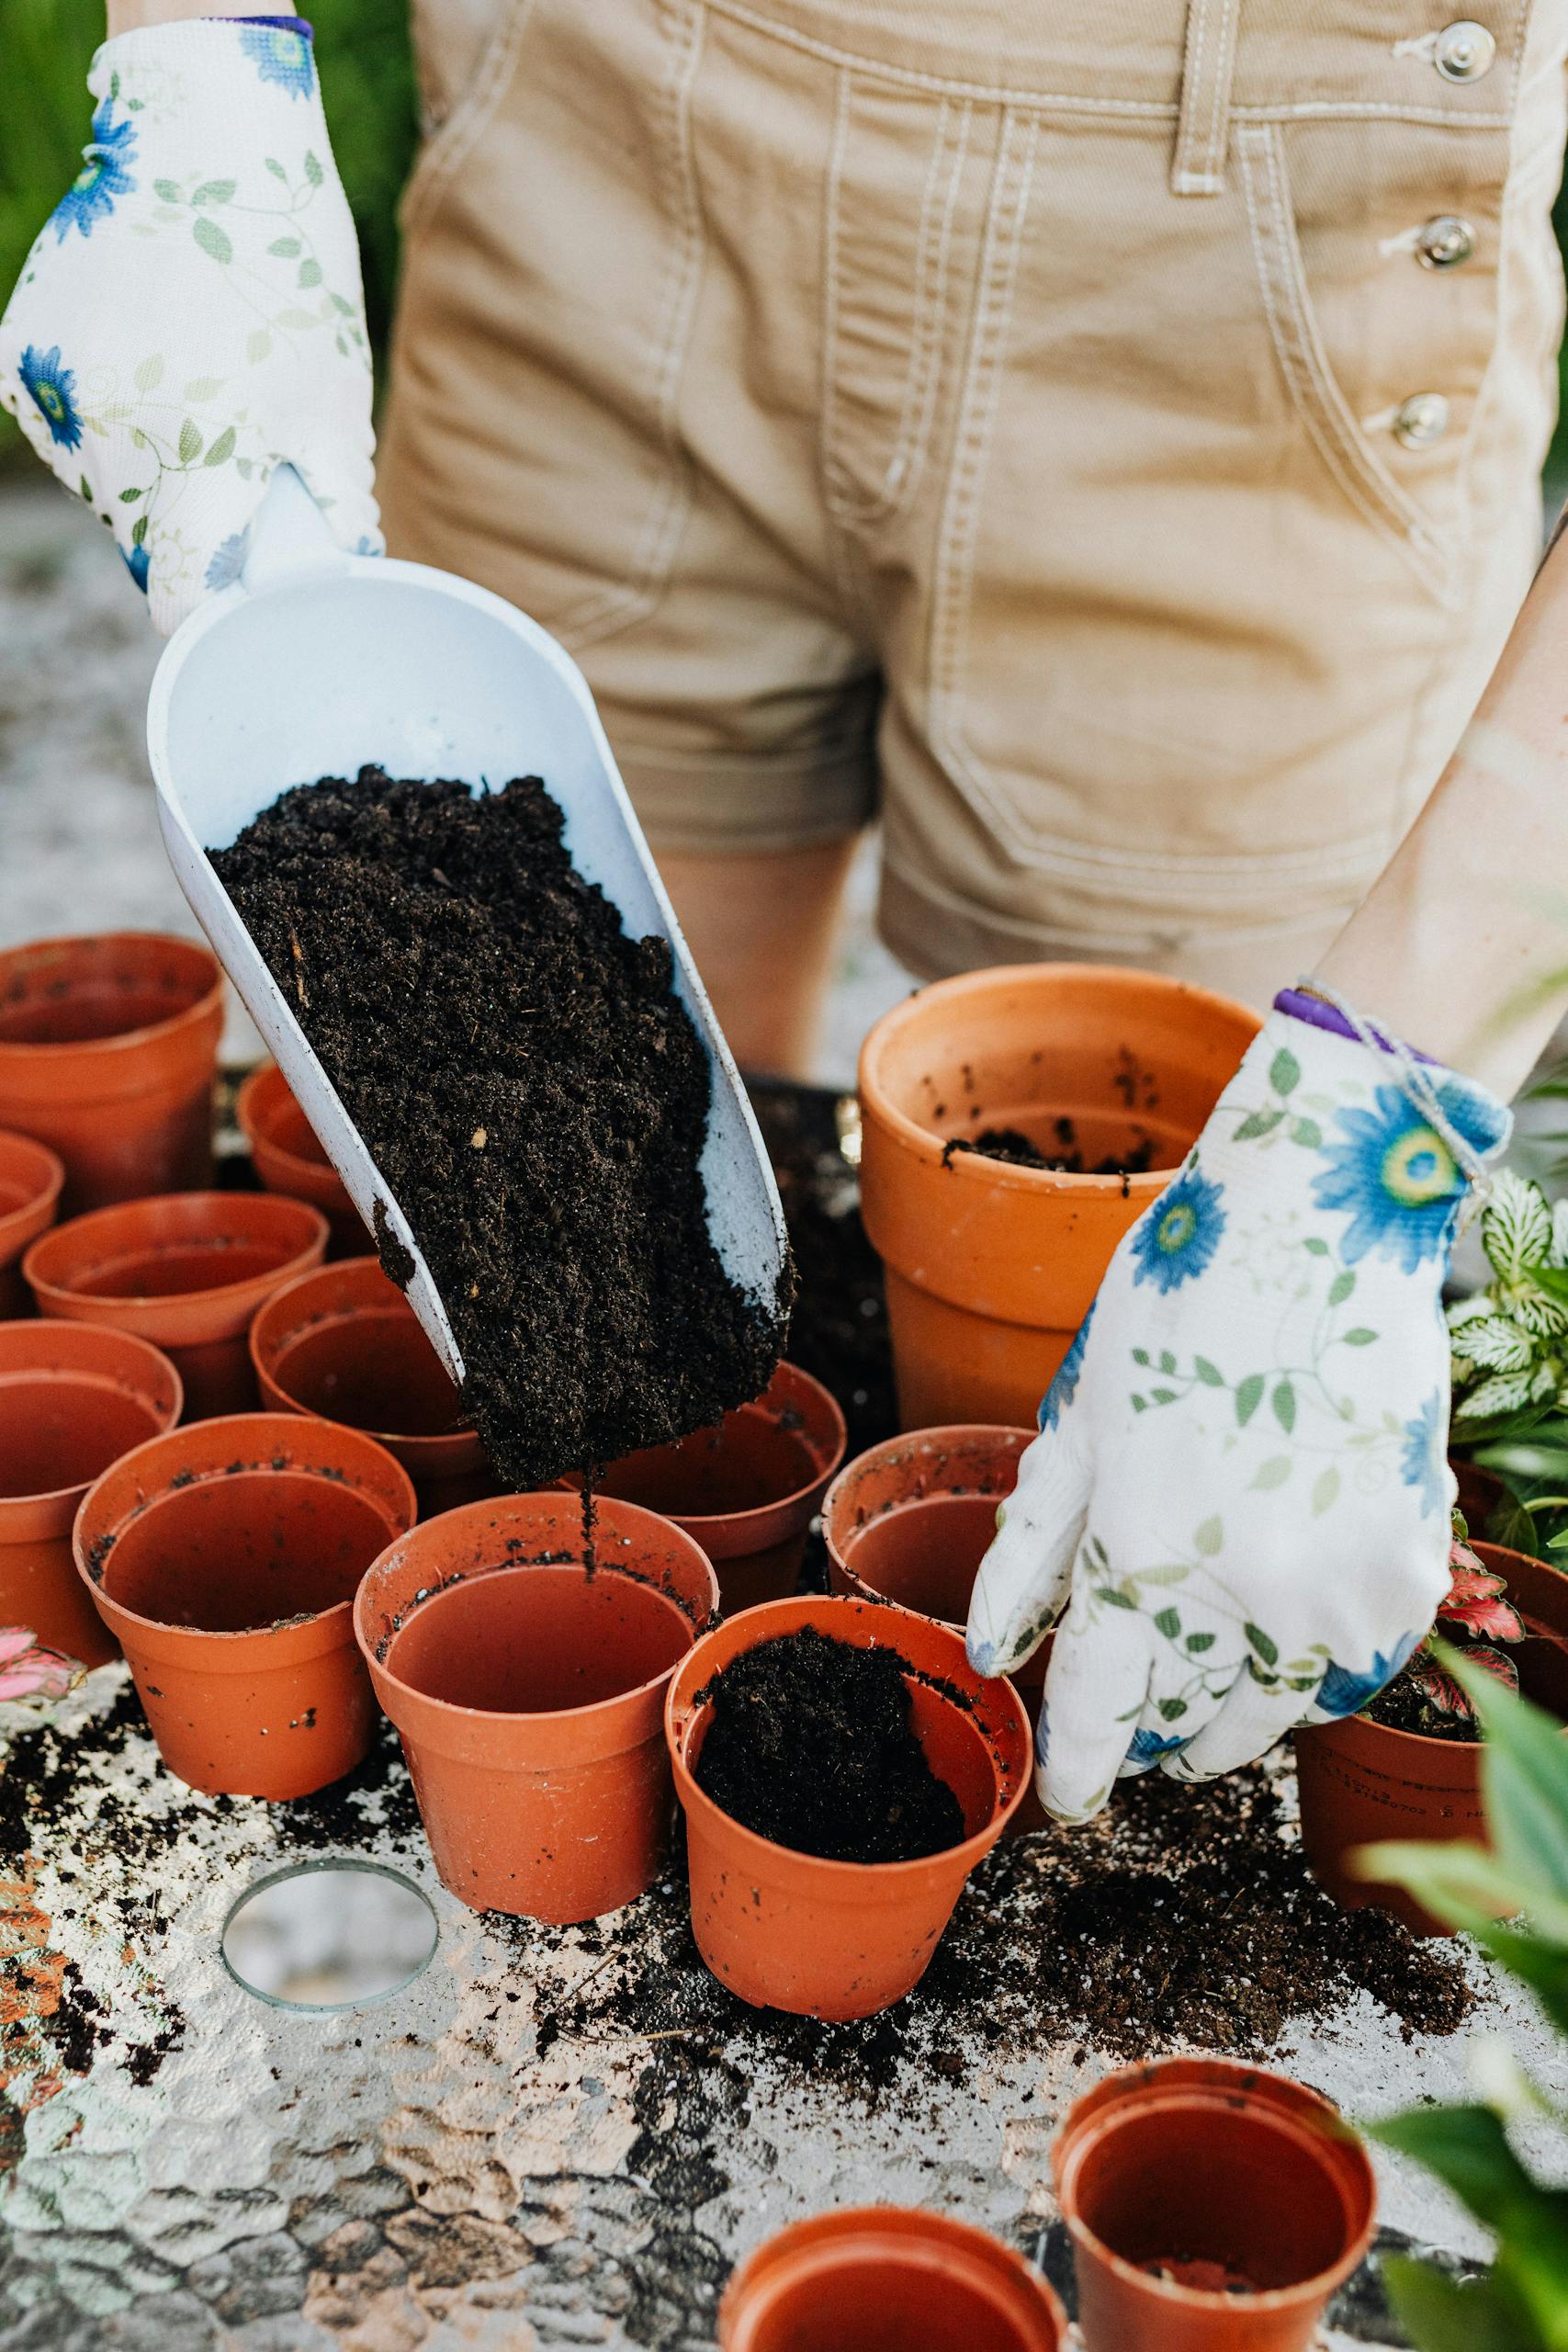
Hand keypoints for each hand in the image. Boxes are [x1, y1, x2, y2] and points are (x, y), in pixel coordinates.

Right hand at [0, 19, 379, 632]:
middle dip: (185, 530)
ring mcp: (59, 397)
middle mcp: (118, 440)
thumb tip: (347, 578)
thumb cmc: (287, 273)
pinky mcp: (19, 357)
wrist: (200, 142)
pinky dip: (100, 421)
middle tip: (228, 472)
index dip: (200, 612)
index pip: (176, 594)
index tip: (221, 603)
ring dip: (142, 473)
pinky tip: (143, 368)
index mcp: (204, 460)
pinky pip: (60, 428)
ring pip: (98, 487)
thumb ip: (335, 496)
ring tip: (190, 400)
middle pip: (141, 543)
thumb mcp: (333, 393)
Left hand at [966, 1004, 1510, 1822]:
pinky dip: (1307, 1676)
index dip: (1080, 1764)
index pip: (1103, 1703)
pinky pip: (1351, 1670)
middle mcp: (1250, 1583)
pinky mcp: (1409, 1566)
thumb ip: (1031, 1547)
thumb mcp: (1077, 1418)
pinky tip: (1276, 1648)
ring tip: (1199, 1702)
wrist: (1321, 1223)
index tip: (1072, 1797)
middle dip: (1149, 1735)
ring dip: (1227, 1717)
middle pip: (1187, 1720)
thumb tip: (994, 1647)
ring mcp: (1342, 1582)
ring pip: (1274, 1711)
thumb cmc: (1178, 1303)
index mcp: (1148, 1542)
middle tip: (1131, 1728)